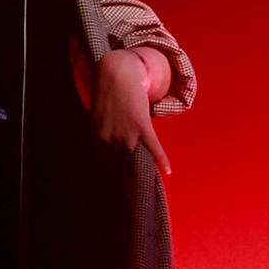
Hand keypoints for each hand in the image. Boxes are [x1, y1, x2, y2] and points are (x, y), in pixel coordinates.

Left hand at [93, 49, 170, 174]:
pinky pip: (153, 146)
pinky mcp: (142, 125)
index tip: (124, 184)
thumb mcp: (101, 115)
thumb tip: (116, 143)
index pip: (111, 159)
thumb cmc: (108, 92)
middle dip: (129, 178)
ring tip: (147, 186)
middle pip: (124, 162)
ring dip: (144, 170)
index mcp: (100, 138)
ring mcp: (127, 133)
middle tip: (132, 196)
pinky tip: (168, 170)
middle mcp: (112, 139)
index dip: (120, 169)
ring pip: (138, 158)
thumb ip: (107, 131)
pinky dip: (161, 158)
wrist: (116, 72)